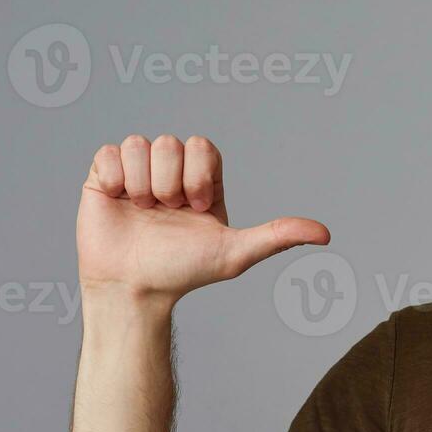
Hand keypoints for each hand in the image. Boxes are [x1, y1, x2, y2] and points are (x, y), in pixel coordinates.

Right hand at [77, 135, 328, 302]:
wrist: (134, 288)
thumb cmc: (184, 272)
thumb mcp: (236, 253)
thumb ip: (278, 236)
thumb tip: (327, 233)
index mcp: (203, 181)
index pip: (203, 146)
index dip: (199, 174)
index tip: (196, 208)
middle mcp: (171, 172)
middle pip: (171, 143)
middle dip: (170, 183)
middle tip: (167, 213)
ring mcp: (137, 172)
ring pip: (140, 144)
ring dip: (142, 184)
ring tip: (143, 212)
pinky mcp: (104, 177)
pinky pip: (109, 152)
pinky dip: (116, 180)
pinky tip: (120, 204)